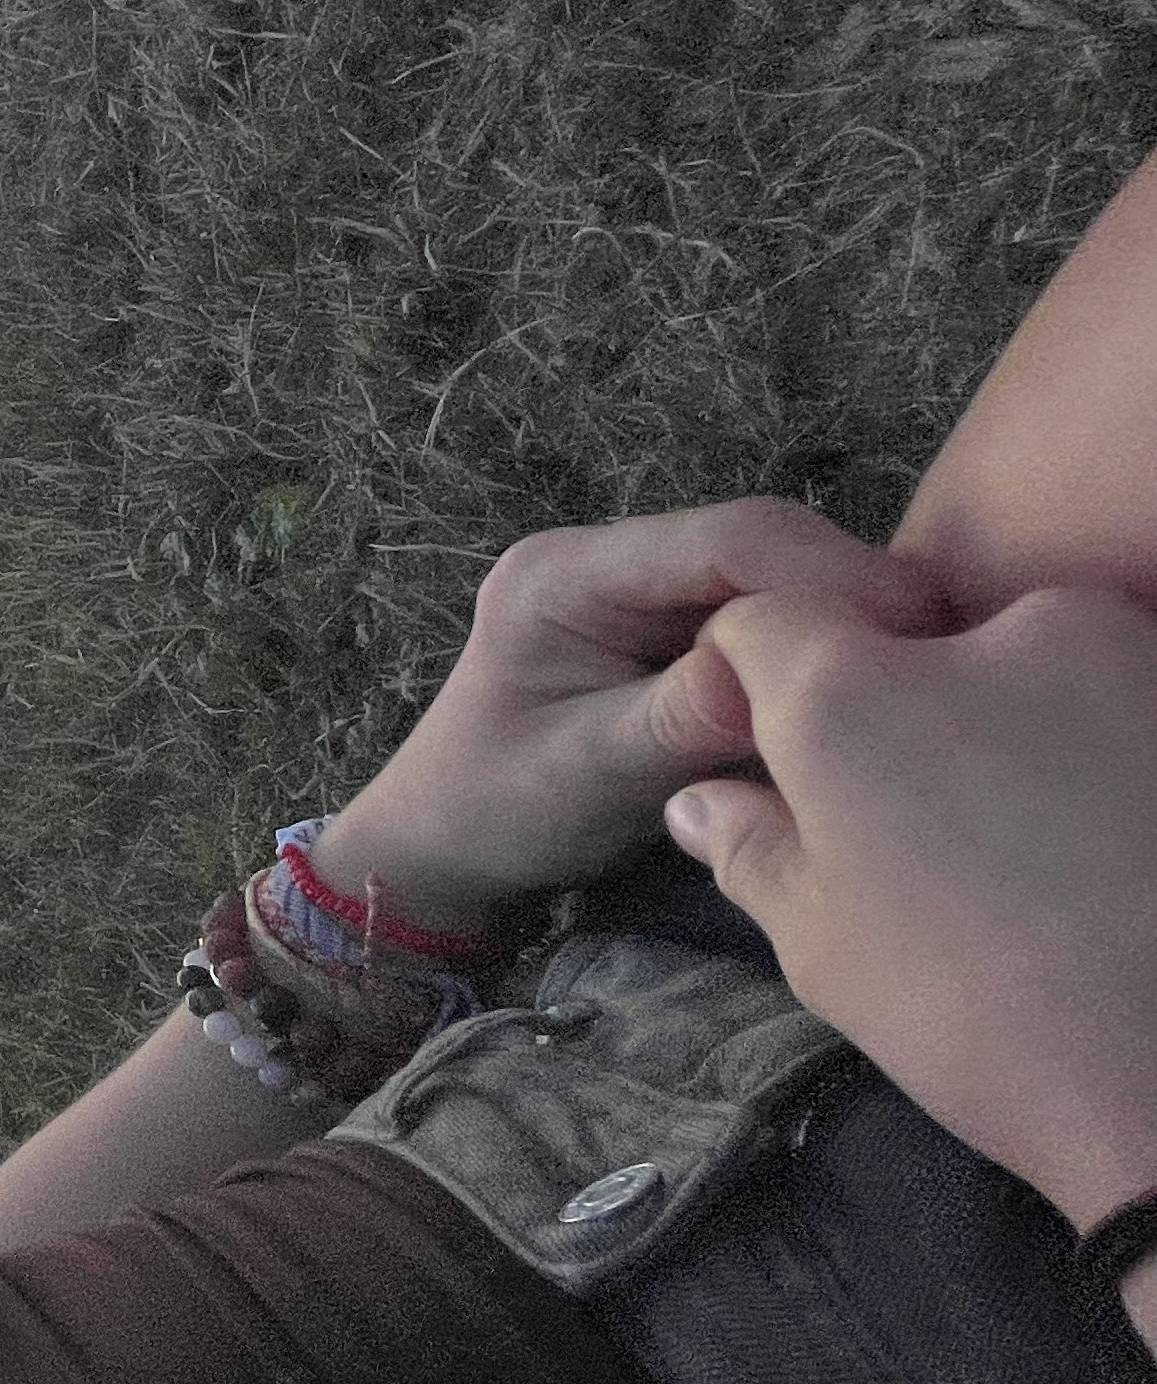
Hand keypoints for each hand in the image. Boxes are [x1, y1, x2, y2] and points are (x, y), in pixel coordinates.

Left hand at [317, 501, 954, 938]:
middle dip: (853, 596)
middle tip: (939, 665)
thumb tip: (776, 676)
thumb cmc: (495, 814)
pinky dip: (816, 650)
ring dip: (845, 623)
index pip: (724, 539)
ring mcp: (640, 587)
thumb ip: (677, 718)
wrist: (444, 845)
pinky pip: (766, 616)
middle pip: (765, 545)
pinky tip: (863, 698)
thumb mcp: (585, 775)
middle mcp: (605, 558)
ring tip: (914, 682)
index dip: (828, 576)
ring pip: (779, 576)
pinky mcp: (671, 624)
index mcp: (564, 574)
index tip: (912, 634)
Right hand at [668, 583, 1156, 1238]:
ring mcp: (1122, 654)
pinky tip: (1117, 853)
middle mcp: (988, 635)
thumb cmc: (986, 1021)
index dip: (759, 680)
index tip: (784, 752)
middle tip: (935, 829)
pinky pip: (1128, 702)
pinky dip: (1115, 753)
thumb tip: (706, 802)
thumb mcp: (826, 952)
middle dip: (911, 709)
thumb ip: (756, 850)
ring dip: (1026, 727)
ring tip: (1049, 850)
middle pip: (913, 639)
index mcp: (851, 691)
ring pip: (1035, 663)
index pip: (766, 622)